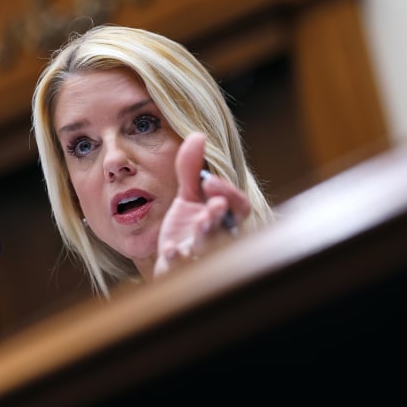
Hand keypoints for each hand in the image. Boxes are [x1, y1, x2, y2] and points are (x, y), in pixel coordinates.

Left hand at [153, 132, 250, 277]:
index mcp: (223, 218)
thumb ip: (190, 169)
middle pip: (227, 229)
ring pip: (208, 250)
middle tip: (214, 206)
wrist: (168, 258)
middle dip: (221, 217)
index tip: (209, 180)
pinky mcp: (179, 272)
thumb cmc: (186, 228)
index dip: (229, 194)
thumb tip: (197, 135)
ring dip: (205, 236)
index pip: (238, 207)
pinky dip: (177, 259)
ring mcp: (199, 257)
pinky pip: (181, 269)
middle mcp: (217, 239)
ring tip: (199, 222)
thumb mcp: (187, 196)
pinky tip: (171, 249)